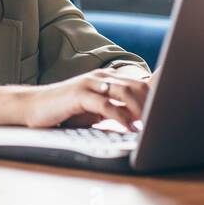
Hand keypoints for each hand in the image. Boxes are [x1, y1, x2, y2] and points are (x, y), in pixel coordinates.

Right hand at [18, 67, 151, 130]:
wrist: (34, 106)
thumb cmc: (66, 110)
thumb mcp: (94, 110)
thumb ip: (115, 110)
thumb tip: (139, 119)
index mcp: (107, 78)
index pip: (139, 82)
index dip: (156, 93)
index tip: (169, 108)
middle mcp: (101, 77)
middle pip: (136, 86)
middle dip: (151, 104)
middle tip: (160, 122)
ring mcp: (90, 83)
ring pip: (124, 92)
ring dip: (139, 109)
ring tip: (148, 125)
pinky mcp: (79, 95)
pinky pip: (105, 104)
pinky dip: (119, 116)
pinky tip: (128, 127)